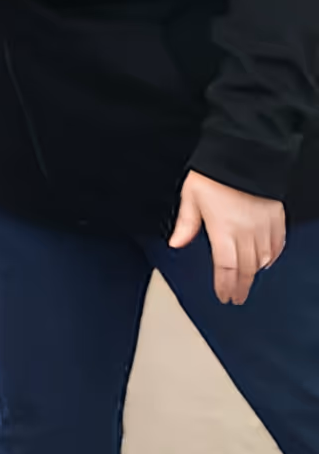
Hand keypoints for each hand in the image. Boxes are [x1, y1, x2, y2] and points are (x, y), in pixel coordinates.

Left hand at [170, 170, 285, 303]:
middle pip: (246, 269)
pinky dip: (271, 257)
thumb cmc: (214, 175)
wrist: (243, 156)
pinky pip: (277, 246)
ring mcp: (264, 228)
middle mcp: (246, 234)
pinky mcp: (276, 220)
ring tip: (248, 283)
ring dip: (255, 274)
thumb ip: (186, 224)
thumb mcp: (191, 197)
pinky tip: (266, 262)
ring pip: (262, 260)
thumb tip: (176, 244)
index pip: (225, 268)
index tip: (224, 297)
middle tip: (236, 298)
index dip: (225, 286)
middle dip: (240, 286)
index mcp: (223, 231)